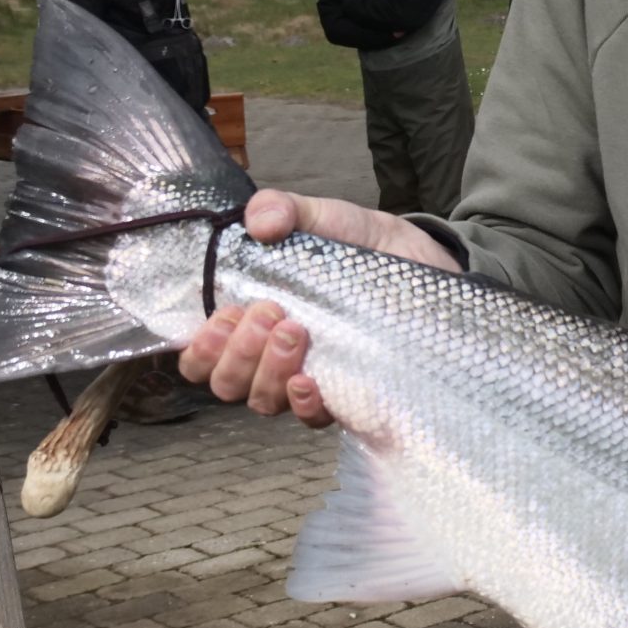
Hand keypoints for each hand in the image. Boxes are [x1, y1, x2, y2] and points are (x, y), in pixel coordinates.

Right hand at [176, 190, 458, 423]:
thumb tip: (258, 222)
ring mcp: (309, 376)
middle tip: (270, 313)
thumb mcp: (325, 218)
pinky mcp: (349, 393)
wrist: (427, 263)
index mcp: (252, 318)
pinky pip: (312, 418)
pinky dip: (303, 403)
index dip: (200, 348)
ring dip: (268, 370)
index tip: (225, 315)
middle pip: (227, 384)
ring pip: (262, 400)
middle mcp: (272, 355)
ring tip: (296, 331)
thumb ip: (286, 210)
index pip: (202, 355)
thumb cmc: (363, 246)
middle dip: (237, 353)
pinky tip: (310, 381)